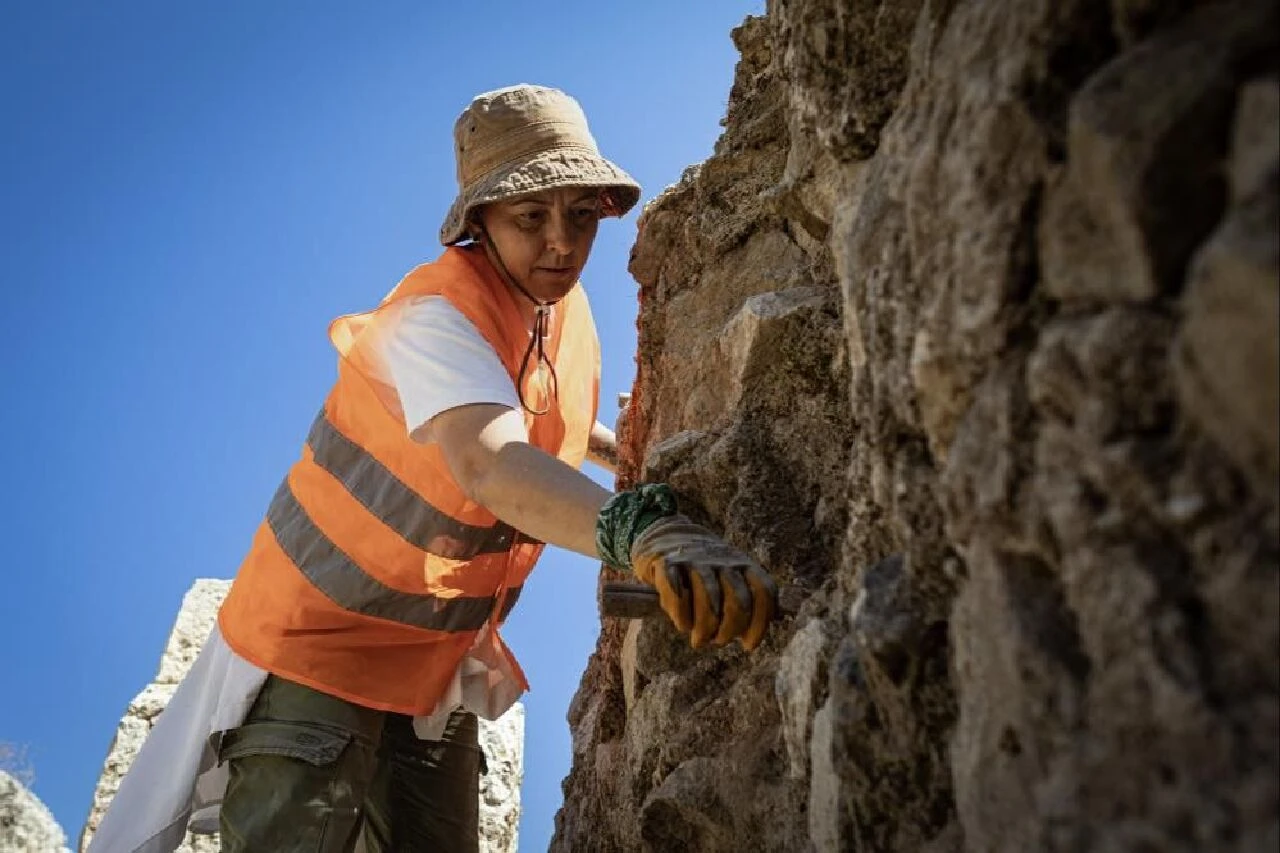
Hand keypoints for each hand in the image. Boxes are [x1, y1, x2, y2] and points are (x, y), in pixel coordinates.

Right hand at [629, 515, 776, 650]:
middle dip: (730, 629)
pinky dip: (681, 614)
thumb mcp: (732, 574)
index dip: (760, 623)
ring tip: (699, 640)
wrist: (665, 533)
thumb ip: (749, 597)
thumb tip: (765, 628)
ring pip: (709, 597)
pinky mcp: (667, 563)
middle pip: (738, 600)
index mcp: (743, 564)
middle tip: (718, 640)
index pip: (763, 592)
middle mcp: (722, 560)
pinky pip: (677, 592)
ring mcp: (695, 560)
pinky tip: (682, 624)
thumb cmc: (704, 568)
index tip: (748, 645)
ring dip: (705, 627)